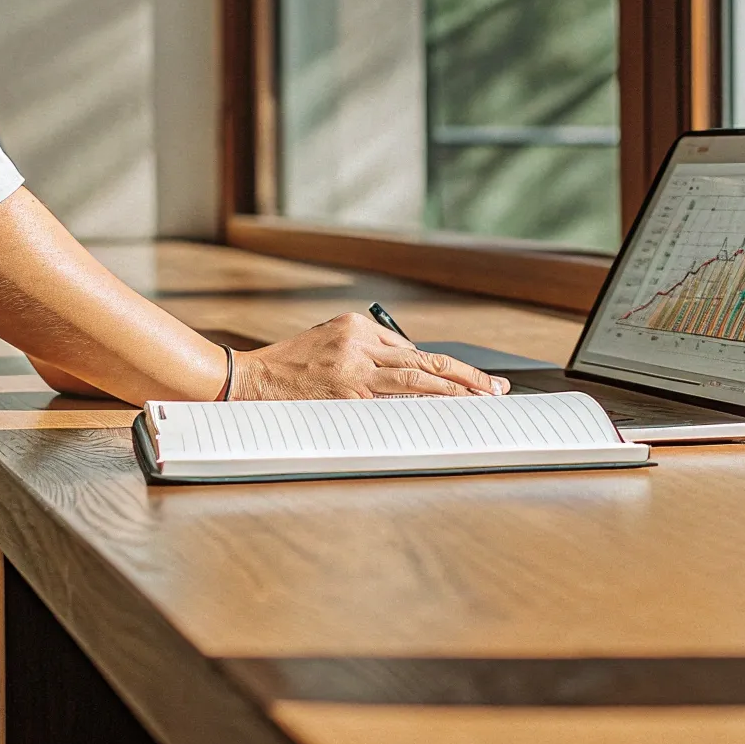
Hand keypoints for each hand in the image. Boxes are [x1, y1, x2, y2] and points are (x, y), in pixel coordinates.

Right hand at [231, 313, 508, 399]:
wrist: (249, 381)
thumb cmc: (288, 367)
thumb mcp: (328, 342)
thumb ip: (366, 353)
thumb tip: (408, 373)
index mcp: (356, 326)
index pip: (411, 350)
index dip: (443, 370)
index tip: (469, 380)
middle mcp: (360, 343)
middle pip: (425, 360)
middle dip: (465, 375)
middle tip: (495, 387)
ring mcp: (355, 370)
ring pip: (417, 379)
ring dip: (456, 390)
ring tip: (483, 399)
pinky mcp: (347, 395)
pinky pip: (392, 405)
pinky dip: (421, 410)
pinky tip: (443, 417)